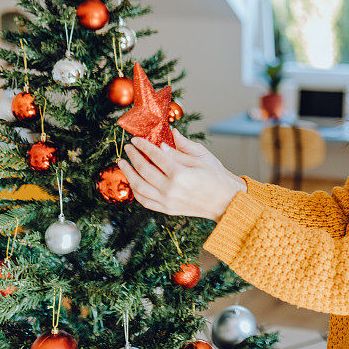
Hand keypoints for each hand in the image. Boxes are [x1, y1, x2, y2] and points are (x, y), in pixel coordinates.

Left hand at [117, 129, 245, 221]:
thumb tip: (165, 139)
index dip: (144, 145)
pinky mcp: (167, 210)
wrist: (225, 201)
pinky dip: (135, 191)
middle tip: (128, 148)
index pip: (156, 155)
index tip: (136, 139)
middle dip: (133, 156)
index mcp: (180, 173)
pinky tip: (133, 181)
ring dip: (128, 174)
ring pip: (139, 187)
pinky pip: (144, 201)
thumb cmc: (216, 177)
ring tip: (123, 163)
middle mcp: (171, 189)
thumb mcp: (202, 158)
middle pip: (144, 170)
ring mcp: (167, 201)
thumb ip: (182, 148)